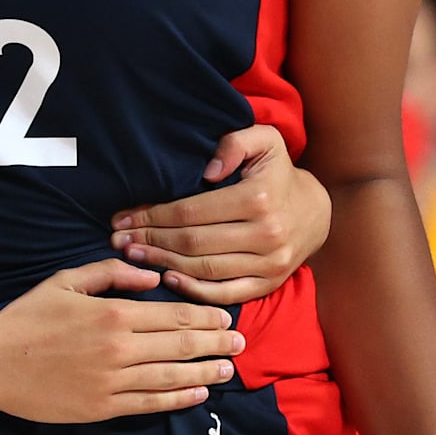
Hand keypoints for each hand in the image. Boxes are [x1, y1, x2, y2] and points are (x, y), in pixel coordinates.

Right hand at [0, 259, 242, 422]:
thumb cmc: (27, 318)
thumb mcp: (66, 281)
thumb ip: (111, 273)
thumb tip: (152, 276)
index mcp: (113, 314)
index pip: (172, 315)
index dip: (204, 317)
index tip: (226, 318)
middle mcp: (119, 348)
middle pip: (180, 346)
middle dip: (215, 343)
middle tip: (241, 343)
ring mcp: (112, 381)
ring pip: (171, 377)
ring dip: (205, 372)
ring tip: (228, 369)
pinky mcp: (102, 407)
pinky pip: (150, 403)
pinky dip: (178, 399)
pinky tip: (197, 394)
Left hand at [108, 124, 331, 303]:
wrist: (315, 212)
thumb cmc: (277, 173)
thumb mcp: (265, 141)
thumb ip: (235, 142)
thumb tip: (207, 170)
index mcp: (257, 198)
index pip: (191, 211)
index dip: (153, 215)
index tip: (124, 218)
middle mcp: (266, 235)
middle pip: (192, 242)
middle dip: (150, 241)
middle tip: (119, 240)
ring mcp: (269, 264)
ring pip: (204, 269)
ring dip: (163, 263)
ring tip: (134, 256)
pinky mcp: (269, 284)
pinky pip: (226, 293)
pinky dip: (194, 290)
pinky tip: (168, 278)